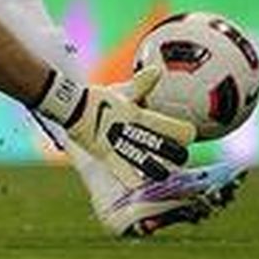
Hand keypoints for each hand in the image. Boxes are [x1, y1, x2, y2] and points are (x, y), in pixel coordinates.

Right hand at [51, 67, 194, 185]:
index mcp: (140, 114)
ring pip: (151, 166)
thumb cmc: (98, 98)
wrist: (70, 105)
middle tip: (178, 157)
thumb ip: (142, 84)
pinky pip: (126, 175)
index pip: (176, 127)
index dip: (187, 133)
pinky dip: (136, 183)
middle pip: (170, 150)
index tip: (188, 135)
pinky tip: (142, 188)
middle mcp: (134, 131)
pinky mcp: (108, 157)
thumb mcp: (121, 91)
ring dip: (162, 172)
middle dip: (179, 156)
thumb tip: (157, 70)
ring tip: (165, 174)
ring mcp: (122, 145)